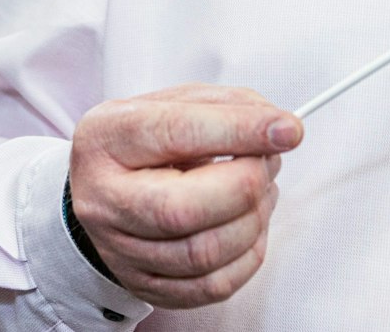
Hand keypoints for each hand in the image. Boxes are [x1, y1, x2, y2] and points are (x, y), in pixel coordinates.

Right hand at [68, 84, 300, 308]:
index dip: (238, 131)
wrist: (103, 190)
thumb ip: (224, 107)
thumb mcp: (170, 104)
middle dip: (246, 184)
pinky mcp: (146, 285)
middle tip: (267, 162)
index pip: (174, 132)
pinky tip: (247, 224)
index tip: (287, 129)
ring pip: (204, 252)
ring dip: (253, 218)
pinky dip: (248, 254)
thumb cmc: (144, 145)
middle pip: (182, 208)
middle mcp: (105, 198)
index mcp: (106, 138)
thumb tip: (276, 129)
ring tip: (259, 189)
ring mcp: (121, 249)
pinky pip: (214, 285)